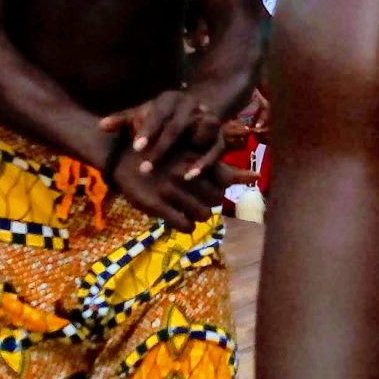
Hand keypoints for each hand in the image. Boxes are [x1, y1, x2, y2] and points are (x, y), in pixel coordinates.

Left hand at [98, 90, 225, 183]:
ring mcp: (208, 120)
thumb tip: (101, 126)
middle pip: (177, 127)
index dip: (147, 130)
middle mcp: (192, 106)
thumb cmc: (159, 117)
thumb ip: (122, 121)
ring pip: (199, 136)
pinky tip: (189, 177)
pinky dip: (204, 164)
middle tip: (144, 169)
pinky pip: (215, 151)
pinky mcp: (219, 138)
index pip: (157, 113)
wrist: (192, 114)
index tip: (135, 148)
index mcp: (169, 98)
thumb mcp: (141, 115)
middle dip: (161, 148)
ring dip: (186, 157)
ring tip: (173, 175)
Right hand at [103, 145, 232, 233]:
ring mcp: (170, 189)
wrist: (121, 156)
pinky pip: (183, 225)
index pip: (225, 177)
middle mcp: (185, 173)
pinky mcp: (155, 205)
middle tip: (198, 197)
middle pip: (217, 199)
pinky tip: (179, 218)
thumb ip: (223, 167)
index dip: (229, 183)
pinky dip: (185, 225)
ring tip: (189, 209)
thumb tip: (256, 176)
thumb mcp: (191, 153)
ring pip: (203, 215)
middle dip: (210, 201)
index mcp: (195, 158)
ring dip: (199, 215)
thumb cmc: (164, 155)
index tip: (227, 184)